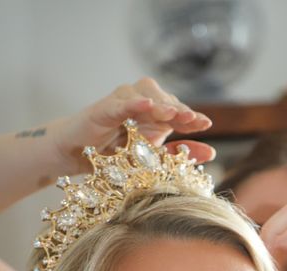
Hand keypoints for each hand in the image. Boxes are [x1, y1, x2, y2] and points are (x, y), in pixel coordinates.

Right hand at [49, 77, 213, 173]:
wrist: (76, 157)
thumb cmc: (113, 156)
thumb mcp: (151, 160)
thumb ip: (179, 155)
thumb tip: (211, 152)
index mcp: (155, 116)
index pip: (178, 111)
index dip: (191, 116)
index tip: (206, 124)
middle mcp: (140, 104)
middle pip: (164, 98)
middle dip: (179, 109)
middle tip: (193, 121)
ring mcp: (120, 103)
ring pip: (144, 93)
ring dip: (160, 103)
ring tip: (172, 115)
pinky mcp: (101, 109)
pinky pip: (119, 103)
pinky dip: (132, 103)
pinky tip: (146, 105)